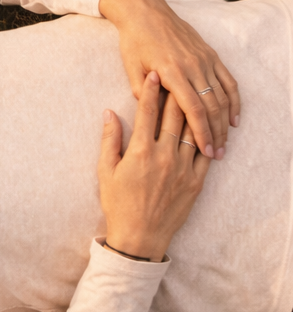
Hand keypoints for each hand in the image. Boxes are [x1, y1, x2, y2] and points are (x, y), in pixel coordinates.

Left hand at [98, 0, 239, 158]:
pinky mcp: (211, 55)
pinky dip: (233, 100)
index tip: (205, 151)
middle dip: (216, 133)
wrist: (146, 13)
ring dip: (225, 121)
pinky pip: (228, 81)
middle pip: (212, 106)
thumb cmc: (134, 42)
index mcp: (172, 71)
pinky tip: (234, 118)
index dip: (201, 132)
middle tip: (216, 154)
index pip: (193, 109)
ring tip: (224, 142)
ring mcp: (205, 59)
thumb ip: (143, 94)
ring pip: (222, 96)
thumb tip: (152, 117)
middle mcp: (193, 66)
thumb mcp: (131, 69)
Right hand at [98, 71, 211, 260]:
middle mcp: (164, 156)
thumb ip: (110, 139)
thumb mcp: (106, 170)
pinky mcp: (196, 182)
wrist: (140, 236)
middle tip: (177, 75)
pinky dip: (205, 137)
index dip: (151, 91)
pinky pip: (204, 154)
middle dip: (174, 93)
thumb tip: (109, 113)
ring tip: (192, 96)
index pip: (147, 113)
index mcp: (140, 151)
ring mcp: (183, 168)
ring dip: (191, 112)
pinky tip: (205, 126)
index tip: (154, 74)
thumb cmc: (118, 203)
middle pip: (173, 116)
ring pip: (191, 131)